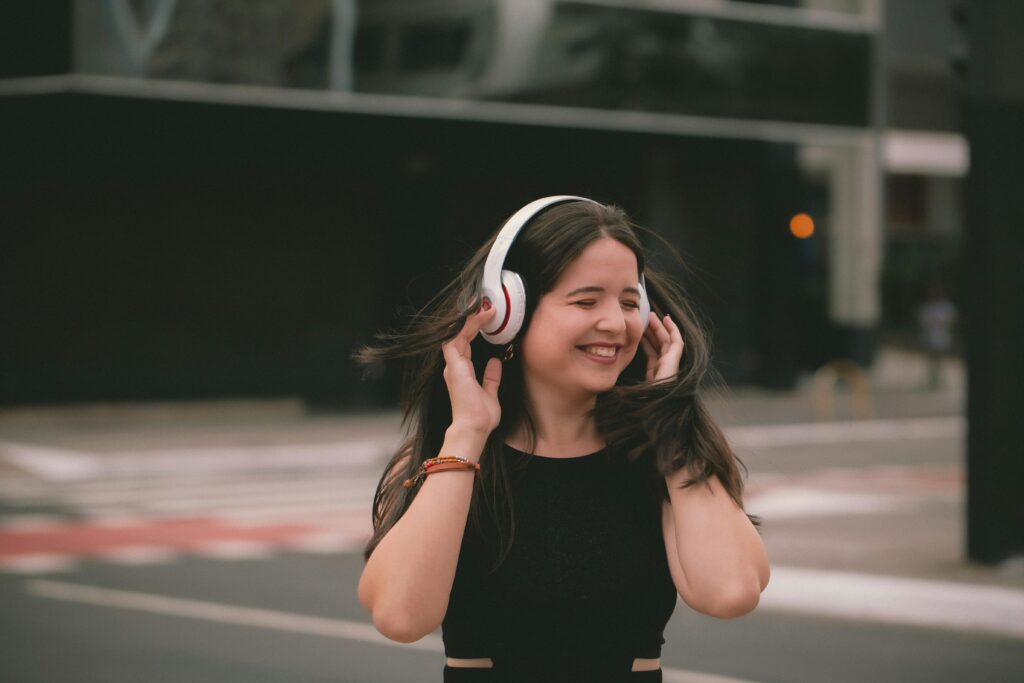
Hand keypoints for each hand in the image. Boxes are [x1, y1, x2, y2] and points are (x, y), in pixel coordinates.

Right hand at [441, 302, 502, 435]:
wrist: (474, 428)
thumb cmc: (480, 416)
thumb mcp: (490, 393)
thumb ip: (491, 378)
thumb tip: (494, 362)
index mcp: (462, 371)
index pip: (465, 342)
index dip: (474, 328)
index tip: (487, 316)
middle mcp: (455, 366)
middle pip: (460, 334)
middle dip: (472, 318)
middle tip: (485, 305)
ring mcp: (453, 365)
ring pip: (457, 333)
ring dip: (470, 319)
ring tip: (483, 306)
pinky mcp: (454, 365)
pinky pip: (456, 338)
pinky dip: (465, 326)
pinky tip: (476, 316)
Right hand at [640, 312, 684, 381]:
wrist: (657, 409)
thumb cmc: (662, 388)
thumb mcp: (670, 368)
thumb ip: (673, 350)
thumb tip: (668, 332)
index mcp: (673, 361)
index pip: (675, 340)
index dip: (672, 327)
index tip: (665, 317)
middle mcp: (668, 363)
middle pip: (665, 340)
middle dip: (658, 327)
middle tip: (649, 316)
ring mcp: (660, 368)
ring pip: (657, 346)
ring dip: (650, 335)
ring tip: (643, 324)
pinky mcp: (652, 373)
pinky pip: (650, 355)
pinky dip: (645, 345)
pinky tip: (639, 339)